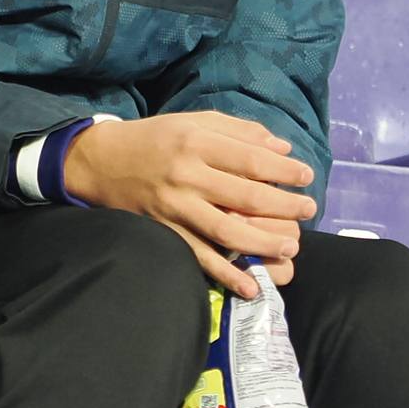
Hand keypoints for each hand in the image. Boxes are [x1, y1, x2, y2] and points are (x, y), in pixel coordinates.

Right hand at [62, 112, 315, 299]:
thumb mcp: (193, 121)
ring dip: (266, 242)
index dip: (285, 169)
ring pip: (229, 231)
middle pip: (248, 196)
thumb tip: (282, 147)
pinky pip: (199, 257)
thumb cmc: (155, 139)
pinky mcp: (163, 232)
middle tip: (308, 209)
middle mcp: (186, 174)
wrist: (100, 162)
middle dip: (286, 205)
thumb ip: (238, 130)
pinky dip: (226, 275)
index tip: (306, 176)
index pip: (252, 159)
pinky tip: (251, 286)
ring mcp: (174, 207)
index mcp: (195, 142)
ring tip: (291, 245)